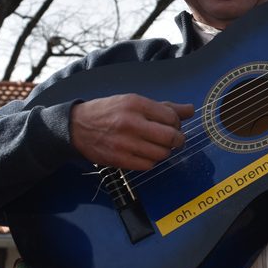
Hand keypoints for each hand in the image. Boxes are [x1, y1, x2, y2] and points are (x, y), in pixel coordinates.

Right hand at [70, 94, 194, 170]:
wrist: (77, 126)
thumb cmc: (110, 111)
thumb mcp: (135, 101)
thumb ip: (165, 107)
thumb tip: (190, 110)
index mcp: (136, 104)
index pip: (172, 118)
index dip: (178, 124)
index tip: (173, 126)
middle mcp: (131, 123)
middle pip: (170, 138)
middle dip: (177, 140)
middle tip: (174, 139)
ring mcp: (124, 143)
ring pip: (161, 154)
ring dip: (164, 152)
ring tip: (157, 146)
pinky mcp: (119, 160)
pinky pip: (147, 165)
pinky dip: (151, 161)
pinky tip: (145, 153)